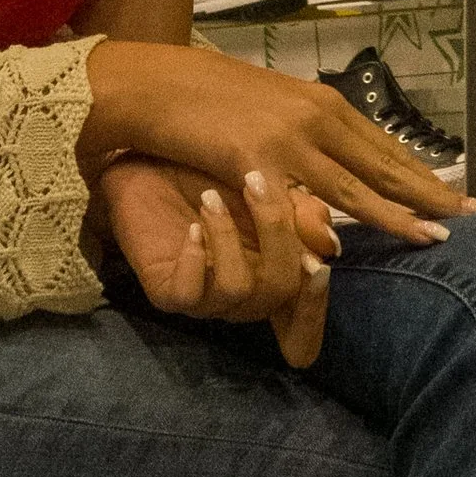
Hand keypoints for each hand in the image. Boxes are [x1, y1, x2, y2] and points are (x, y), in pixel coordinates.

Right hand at [80, 37, 467, 238]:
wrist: (153, 85)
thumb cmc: (204, 101)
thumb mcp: (266, 115)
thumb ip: (302, 145)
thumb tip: (332, 180)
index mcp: (321, 104)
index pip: (386, 147)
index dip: (426, 174)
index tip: (464, 194)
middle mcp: (317, 116)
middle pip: (389, 163)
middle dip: (436, 193)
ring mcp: (292, 137)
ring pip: (361, 184)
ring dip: (404, 213)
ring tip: (441, 234)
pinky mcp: (260, 159)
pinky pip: (307, 199)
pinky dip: (340, 222)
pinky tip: (360, 243)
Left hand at [96, 158, 334, 366]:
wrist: (147, 160)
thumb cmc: (209, 172)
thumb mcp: (264, 180)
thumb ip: (299, 209)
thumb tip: (328, 245)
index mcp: (272, 272)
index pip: (303, 316)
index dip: (316, 305)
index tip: (320, 265)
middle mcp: (244, 293)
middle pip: (281, 291)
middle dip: (277, 234)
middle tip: (255, 182)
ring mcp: (206, 297)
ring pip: (239, 291)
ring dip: (229, 238)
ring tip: (210, 199)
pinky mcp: (168, 293)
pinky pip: (191, 295)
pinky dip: (196, 259)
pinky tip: (191, 229)